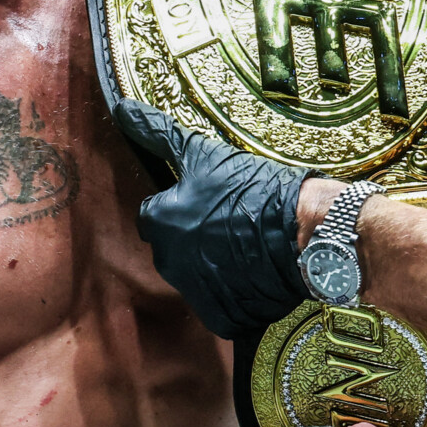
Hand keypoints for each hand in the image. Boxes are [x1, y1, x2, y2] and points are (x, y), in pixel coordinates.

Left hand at [114, 100, 308, 337]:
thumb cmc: (251, 187)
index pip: (156, 215)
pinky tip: (254, 272)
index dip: (183, 206)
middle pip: (174, 248)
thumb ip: (157, 133)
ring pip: (196, 276)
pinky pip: (220, 305)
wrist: (304, 230)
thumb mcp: (202, 153)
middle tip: (230, 223)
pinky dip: (234, 293)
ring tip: (246, 246)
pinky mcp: (222, 317)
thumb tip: (122, 109)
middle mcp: (168, 263)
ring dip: (213, 265)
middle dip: (194, 238)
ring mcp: (194, 293)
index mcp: (157, 223)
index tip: (210, 202)